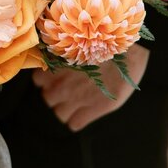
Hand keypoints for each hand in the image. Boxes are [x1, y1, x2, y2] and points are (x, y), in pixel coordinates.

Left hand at [32, 44, 148, 131]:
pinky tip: (86, 110)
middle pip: (48, 99)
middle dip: (57, 95)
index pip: (38, 82)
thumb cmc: (102, 44)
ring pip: (59, 114)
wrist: (128, 51)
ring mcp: (75, 99)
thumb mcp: (75, 46)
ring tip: (79, 101)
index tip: (57, 79)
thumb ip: (60, 59)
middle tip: (70, 89)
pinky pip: (74, 124)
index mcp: (54, 66)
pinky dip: (78, 119)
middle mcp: (60, 84)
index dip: (48, 81)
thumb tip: (52, 65)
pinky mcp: (93, 110)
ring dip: (66, 109)